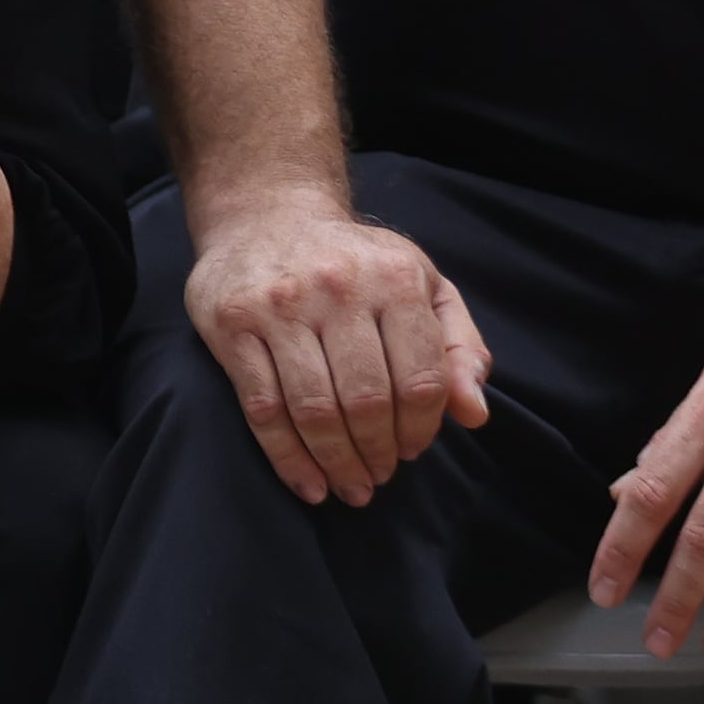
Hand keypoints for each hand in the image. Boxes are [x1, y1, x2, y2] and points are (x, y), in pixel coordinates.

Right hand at [178, 189, 492, 507]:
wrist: (265, 215)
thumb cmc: (357, 264)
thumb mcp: (424, 286)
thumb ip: (458, 348)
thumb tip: (473, 414)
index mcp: (394, 278)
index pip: (421, 379)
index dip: (421, 429)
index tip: (412, 450)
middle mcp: (336, 286)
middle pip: (366, 400)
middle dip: (377, 453)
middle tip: (378, 476)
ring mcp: (277, 305)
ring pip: (314, 409)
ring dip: (336, 463)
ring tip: (350, 487)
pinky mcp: (230, 323)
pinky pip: (262, 406)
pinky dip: (287, 457)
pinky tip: (308, 482)